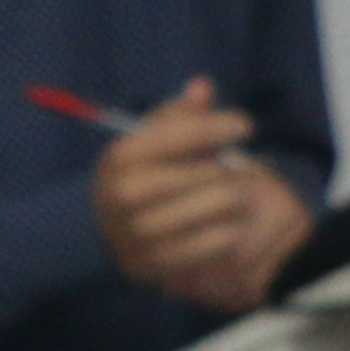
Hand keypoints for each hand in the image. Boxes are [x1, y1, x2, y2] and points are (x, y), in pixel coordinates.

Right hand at [92, 79, 312, 310]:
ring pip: (224, 204)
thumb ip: (178, 114)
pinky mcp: (161, 263)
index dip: (222, 126)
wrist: (106, 231)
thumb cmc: (139, 174)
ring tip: (227, 196)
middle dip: (228, 167)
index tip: (243, 126)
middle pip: (212, 171)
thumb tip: (202, 86)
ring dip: (235, 198)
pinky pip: (223, 240)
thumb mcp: (148, 140)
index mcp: (123, 157)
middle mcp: (127, 194)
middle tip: (228, 170)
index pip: (188, 134)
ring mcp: (142, 232)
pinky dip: (230, 231)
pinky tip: (221, 224)